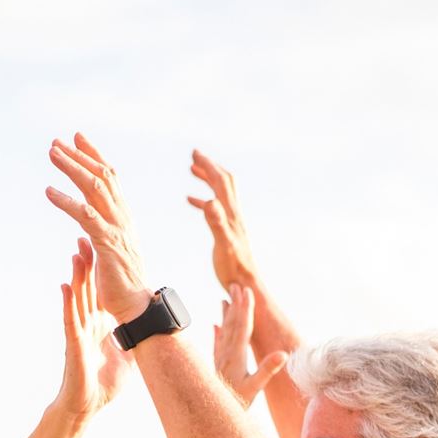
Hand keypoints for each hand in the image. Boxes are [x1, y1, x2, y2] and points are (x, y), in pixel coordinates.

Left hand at [46, 133, 152, 322]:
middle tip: (57, 142)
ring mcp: (117, 228)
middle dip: (79, 156)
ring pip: (95, 189)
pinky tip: (49, 192)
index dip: (93, 156)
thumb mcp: (111, 249)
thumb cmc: (122, 282)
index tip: (77, 139)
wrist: (137, 305)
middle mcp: (123, 217)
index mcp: (124, 217)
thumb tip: (85, 224)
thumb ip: (100, 232)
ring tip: (52, 154)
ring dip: (72, 169)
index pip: (110, 178)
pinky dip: (66, 201)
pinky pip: (86, 216)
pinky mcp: (108, 243)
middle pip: (102, 176)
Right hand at [55, 238, 132, 421]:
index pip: (101, 292)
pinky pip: (70, 320)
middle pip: (87, 287)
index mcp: (100, 326)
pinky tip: (64, 286)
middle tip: (86, 236)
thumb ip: (134, 340)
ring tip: (76, 252)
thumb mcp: (127, 358)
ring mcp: (80, 333)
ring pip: (77, 298)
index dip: (102, 271)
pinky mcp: (74, 345)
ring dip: (77, 276)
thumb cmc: (103, 385)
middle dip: (88, 263)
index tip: (105, 249)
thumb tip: (151, 331)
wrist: (86, 406)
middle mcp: (88, 324)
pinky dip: (67, 303)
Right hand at [188, 150, 257, 289]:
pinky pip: (214, 209)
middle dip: (210, 166)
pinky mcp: (226, 231)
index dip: (208, 166)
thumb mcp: (223, 244)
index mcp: (231, 213)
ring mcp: (230, 222)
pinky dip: (202, 200)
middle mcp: (233, 214)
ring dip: (207, 178)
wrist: (244, 283)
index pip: (220, 182)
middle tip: (194, 155)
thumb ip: (216, 222)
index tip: (194, 154)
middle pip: (223, 181)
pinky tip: (192, 201)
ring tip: (193, 170)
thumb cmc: (233, 267)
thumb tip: (209, 200)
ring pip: (219, 193)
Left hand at [214, 283, 287, 406]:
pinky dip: (217, 333)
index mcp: (236, 355)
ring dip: (225, 315)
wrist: (213, 416)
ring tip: (224, 299)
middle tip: (235, 285)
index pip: (242, 326)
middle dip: (235, 304)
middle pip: (231, 323)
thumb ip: (267, 370)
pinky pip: (217, 345)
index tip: (247, 291)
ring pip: (223, 332)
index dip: (246, 308)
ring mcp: (220, 359)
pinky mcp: (217, 366)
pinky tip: (214, 326)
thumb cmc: (237, 403)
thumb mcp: (254, 388)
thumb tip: (284, 354)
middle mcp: (226, 353)